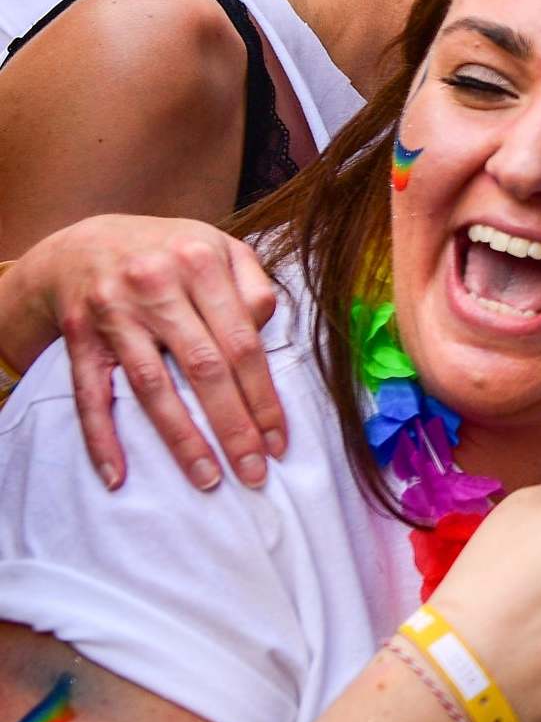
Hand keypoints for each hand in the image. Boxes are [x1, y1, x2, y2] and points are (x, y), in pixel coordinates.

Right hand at [1, 216, 282, 492]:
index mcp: (201, 262)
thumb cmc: (170, 253)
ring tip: (208, 478)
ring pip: (152, 387)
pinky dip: (102, 437)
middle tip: (254, 473)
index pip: (242, 343)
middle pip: (204, 368)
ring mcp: (114, 312)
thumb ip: (254, 286)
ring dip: (182, 439)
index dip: (263, 397)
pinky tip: (117, 474)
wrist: (83, 243)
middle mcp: (156, 286)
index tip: (278, 440)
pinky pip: (91, 394)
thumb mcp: (220, 248)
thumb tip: (266, 333)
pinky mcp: (80, 336)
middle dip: (233, 427)